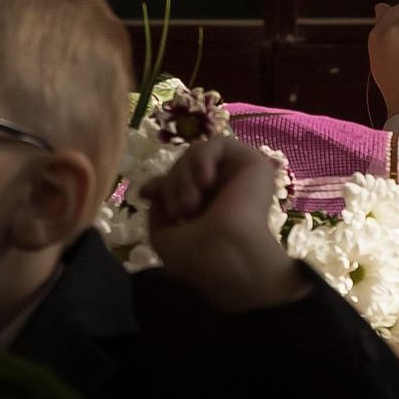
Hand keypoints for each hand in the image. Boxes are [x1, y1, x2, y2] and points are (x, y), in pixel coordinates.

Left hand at [140, 135, 309, 311]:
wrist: (231, 255)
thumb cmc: (200, 255)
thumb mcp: (164, 238)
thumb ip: (157, 213)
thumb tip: (152, 192)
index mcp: (207, 207)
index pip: (179, 181)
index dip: (161, 183)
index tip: (147, 193)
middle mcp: (222, 189)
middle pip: (183, 166)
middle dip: (171, 184)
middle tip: (179, 210)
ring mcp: (237, 175)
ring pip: (197, 154)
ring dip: (184, 175)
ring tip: (190, 203)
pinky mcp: (251, 162)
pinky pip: (218, 143)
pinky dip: (203, 158)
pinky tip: (205, 180)